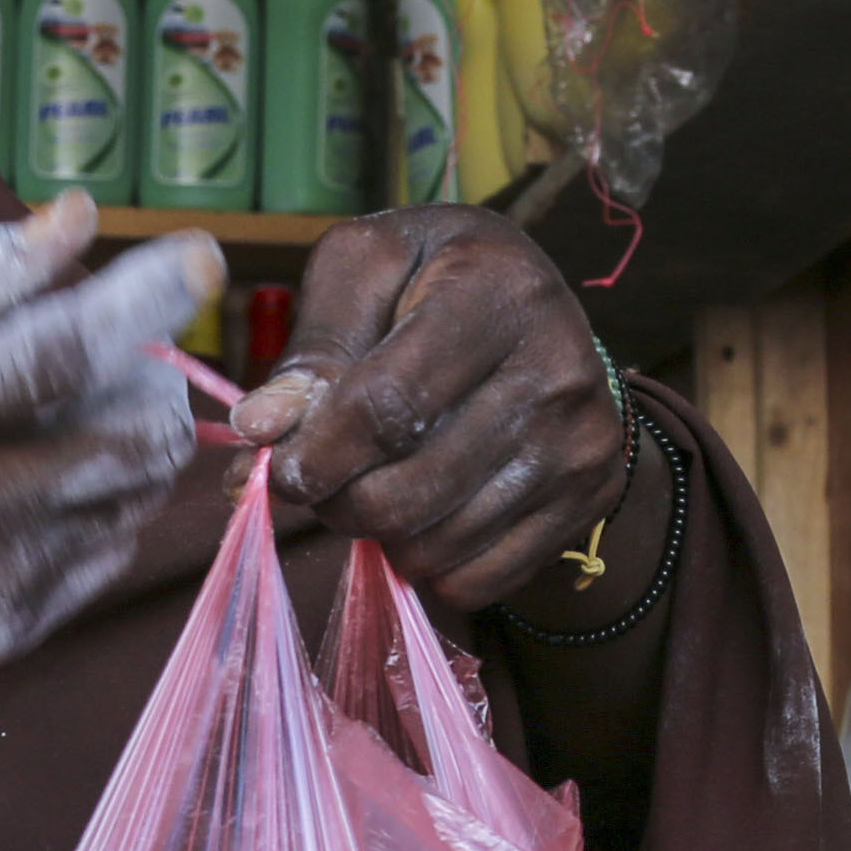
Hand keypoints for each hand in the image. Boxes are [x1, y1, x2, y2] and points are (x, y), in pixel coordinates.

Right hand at [0, 197, 222, 675]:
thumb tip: (77, 220)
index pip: (62, 353)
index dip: (148, 300)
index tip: (198, 255)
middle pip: (137, 436)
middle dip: (151, 375)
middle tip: (107, 346)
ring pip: (138, 493)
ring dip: (125, 436)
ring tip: (50, 412)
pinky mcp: (1, 631)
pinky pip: (106, 548)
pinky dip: (91, 500)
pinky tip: (20, 484)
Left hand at [231, 210, 633, 615]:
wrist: (543, 311)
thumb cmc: (435, 279)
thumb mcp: (369, 270)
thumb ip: (314, 346)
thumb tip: (259, 429)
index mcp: (499, 293)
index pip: (389, 406)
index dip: (318, 453)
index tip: (279, 468)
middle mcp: (558, 369)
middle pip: (409, 490)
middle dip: (339, 503)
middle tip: (322, 482)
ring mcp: (581, 441)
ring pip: (438, 545)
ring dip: (380, 534)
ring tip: (375, 487)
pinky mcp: (591, 496)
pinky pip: (479, 579)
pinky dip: (430, 564)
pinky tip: (426, 511)